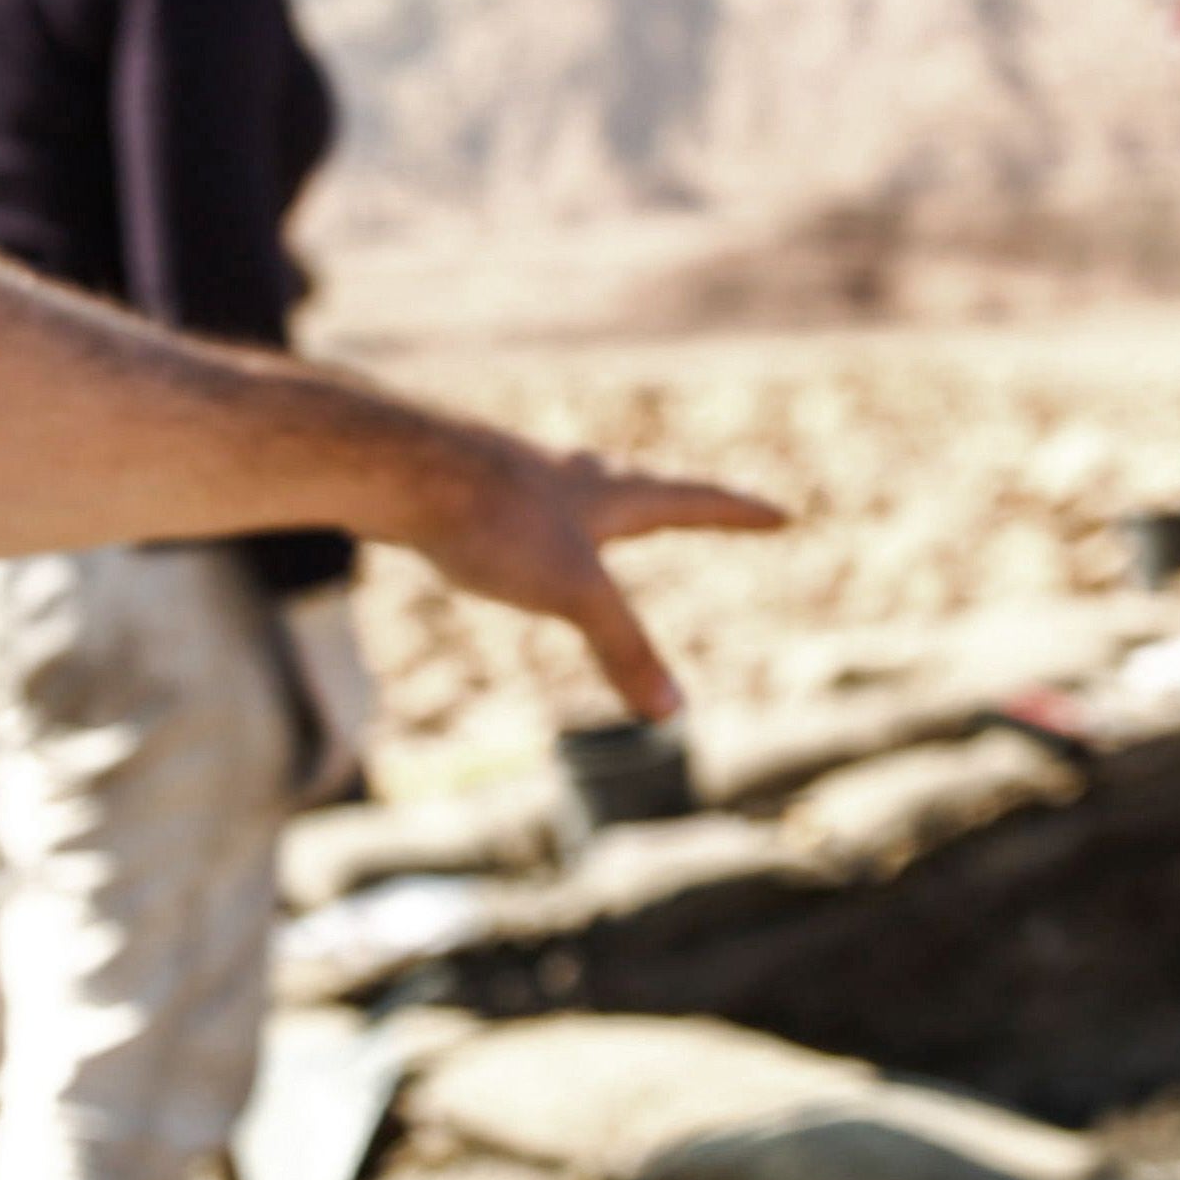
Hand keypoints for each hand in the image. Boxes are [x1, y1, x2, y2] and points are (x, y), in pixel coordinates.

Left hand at [414, 436, 786, 720]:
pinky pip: (524, 506)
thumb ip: (624, 649)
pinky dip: (544, 520)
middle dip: (678, 503)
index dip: (739, 513)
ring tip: (608, 511)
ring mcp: (522, 479)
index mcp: (612, 493)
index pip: (695, 500)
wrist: (397, 467)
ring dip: (605, 505)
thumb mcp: (574, 592)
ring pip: (578, 490)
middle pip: (641, 487)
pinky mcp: (473, 489)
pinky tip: (514, 529)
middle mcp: (573, 476)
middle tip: (706, 506)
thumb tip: (674, 712)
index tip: (781, 514)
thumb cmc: (494, 518)